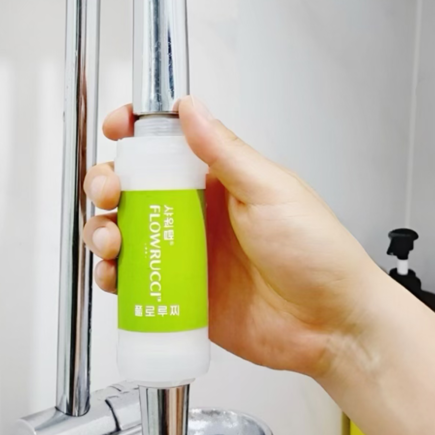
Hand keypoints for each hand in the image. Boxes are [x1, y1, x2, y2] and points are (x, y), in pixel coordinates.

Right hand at [82, 96, 382, 377]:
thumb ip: (226, 153)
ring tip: (113, 239)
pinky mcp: (178, 291)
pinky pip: (133, 279)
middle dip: (107, 181)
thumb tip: (191, 109)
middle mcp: (195, 211)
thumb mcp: (271, 192)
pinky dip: (114, 275)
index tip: (117, 127)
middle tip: (111, 191)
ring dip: (103, 228)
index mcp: (217, 178)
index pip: (166, 142)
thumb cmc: (317, 253)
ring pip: (124, 230)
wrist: (331, 326)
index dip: (135, 129)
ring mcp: (184, 252)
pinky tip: (118, 276)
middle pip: (132, 185)